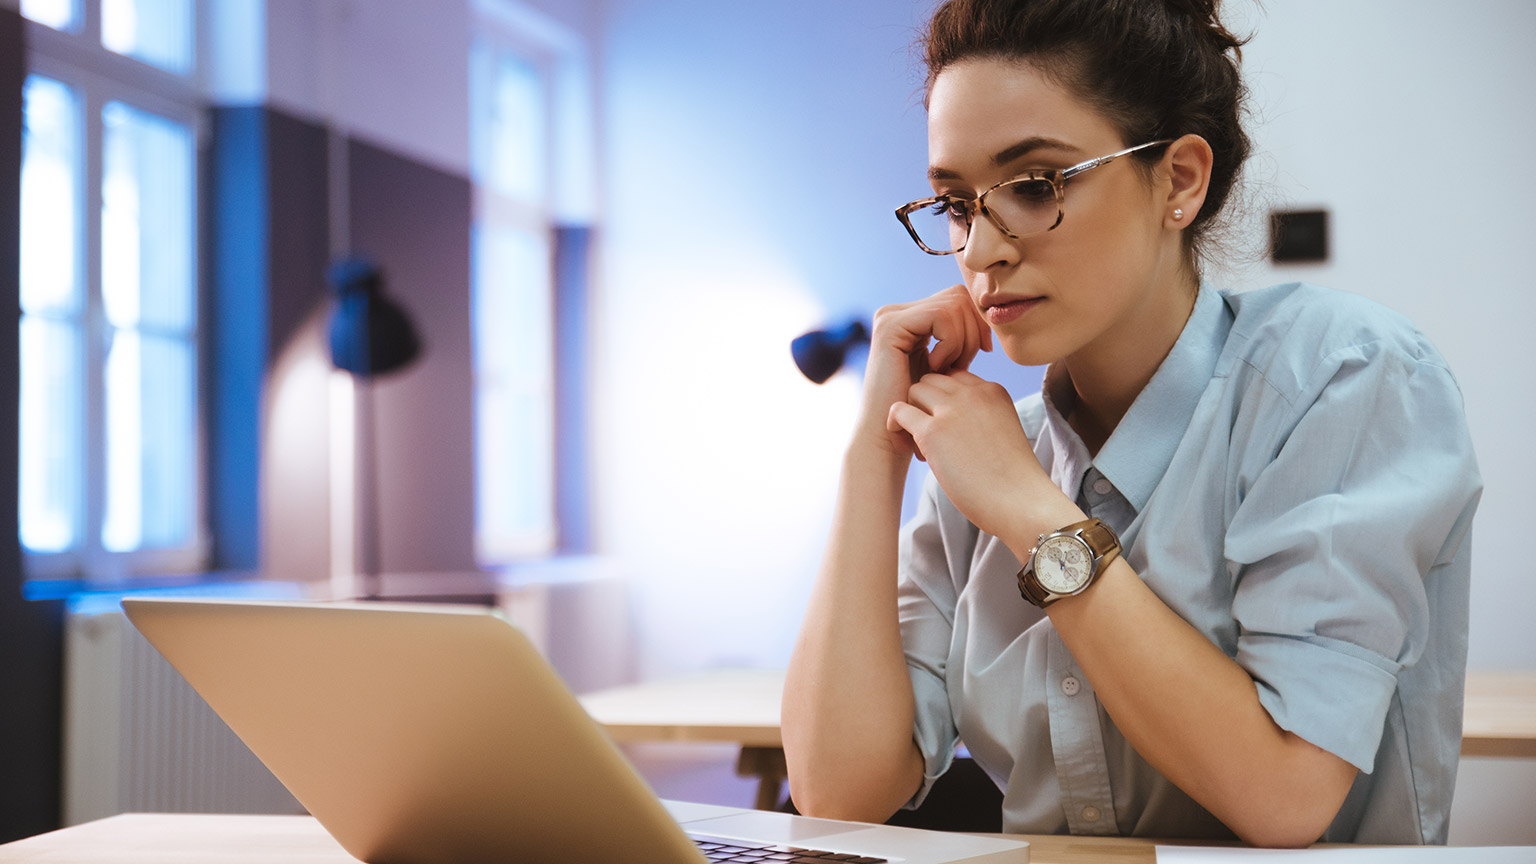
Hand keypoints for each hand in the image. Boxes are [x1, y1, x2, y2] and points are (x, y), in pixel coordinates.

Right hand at [855, 285, 991, 460]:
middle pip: (958, 295)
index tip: (982, 352)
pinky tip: (937, 367)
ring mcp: (890, 316)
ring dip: (962, 340)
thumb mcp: (948, 367)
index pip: (959, 298)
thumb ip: (960, 338)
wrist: (890, 437)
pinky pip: (941, 316)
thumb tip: (989, 313)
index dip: (978, 322)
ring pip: (954, 304)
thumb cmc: (922, 411)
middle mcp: (896, 311)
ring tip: (949, 369)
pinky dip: (950, 343)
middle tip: (964, 363)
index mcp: (909, 318)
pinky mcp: (890, 326)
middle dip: (973, 329)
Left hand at [885, 369, 1057, 540]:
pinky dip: (895, 427)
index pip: (955, 378)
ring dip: (912, 415)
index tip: (948, 428)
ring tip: (923, 449)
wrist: (1020, 502)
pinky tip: (906, 448)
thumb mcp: (1002, 432)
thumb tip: (950, 426)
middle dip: (926, 404)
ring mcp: (952, 409)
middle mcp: (973, 393)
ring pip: (914, 390)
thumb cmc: (1012, 480)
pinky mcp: (932, 431)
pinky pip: (898, 411)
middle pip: (932, 380)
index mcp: (993, 391)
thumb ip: (980, 419)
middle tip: (931, 440)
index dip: (945, 400)